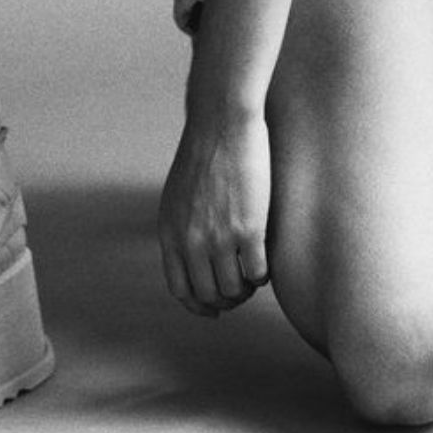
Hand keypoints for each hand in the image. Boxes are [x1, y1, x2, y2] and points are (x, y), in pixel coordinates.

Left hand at [158, 108, 270, 316]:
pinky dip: (262, 275)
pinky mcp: (249, 229)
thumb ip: (181, 230)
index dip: (199, 306)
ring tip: (251, 273)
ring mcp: (220, 236)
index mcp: (169, 231)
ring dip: (246, 288)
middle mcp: (190, 239)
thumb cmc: (202, 155)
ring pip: (235, 290)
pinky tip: (263, 259)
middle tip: (239, 286)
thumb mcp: (176, 196)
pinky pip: (258, 273)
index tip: (214, 309)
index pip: (180, 290)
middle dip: (226, 298)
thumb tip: (192, 262)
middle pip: (209, 295)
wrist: (221, 122)